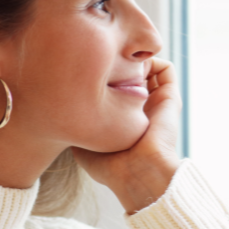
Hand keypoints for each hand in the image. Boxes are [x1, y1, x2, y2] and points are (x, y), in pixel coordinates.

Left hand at [74, 58, 182, 213]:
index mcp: (122, 117)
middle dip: (117, 60)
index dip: (100, 73)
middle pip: (131, 72)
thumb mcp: (83, 142)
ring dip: (135, 57)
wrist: (137, 172)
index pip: (114, 86)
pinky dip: (152, 59)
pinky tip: (133, 63)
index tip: (85, 67)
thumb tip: (58, 105)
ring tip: (119, 56)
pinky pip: (165, 68)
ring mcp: (156, 101)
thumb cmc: (108, 164)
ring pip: (148, 67)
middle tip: (101, 56)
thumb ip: (75, 122)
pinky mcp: (170, 97)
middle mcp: (140, 107)